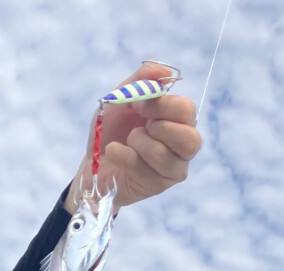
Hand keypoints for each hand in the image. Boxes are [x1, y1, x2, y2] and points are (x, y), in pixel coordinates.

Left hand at [64, 62, 201, 211]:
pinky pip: (143, 170)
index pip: (187, 110)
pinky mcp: (157, 186)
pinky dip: (123, 156)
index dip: (161, 104)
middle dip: (157, 128)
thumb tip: (164, 71)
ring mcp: (173, 169)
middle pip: (190, 138)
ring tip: (127, 141)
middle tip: (138, 127)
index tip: (137, 104)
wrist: (93, 163)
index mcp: (180, 121)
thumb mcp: (122, 98)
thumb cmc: (112, 130)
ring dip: (137, 142)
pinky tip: (113, 152)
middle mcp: (183, 147)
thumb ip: (141, 81)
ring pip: (163, 155)